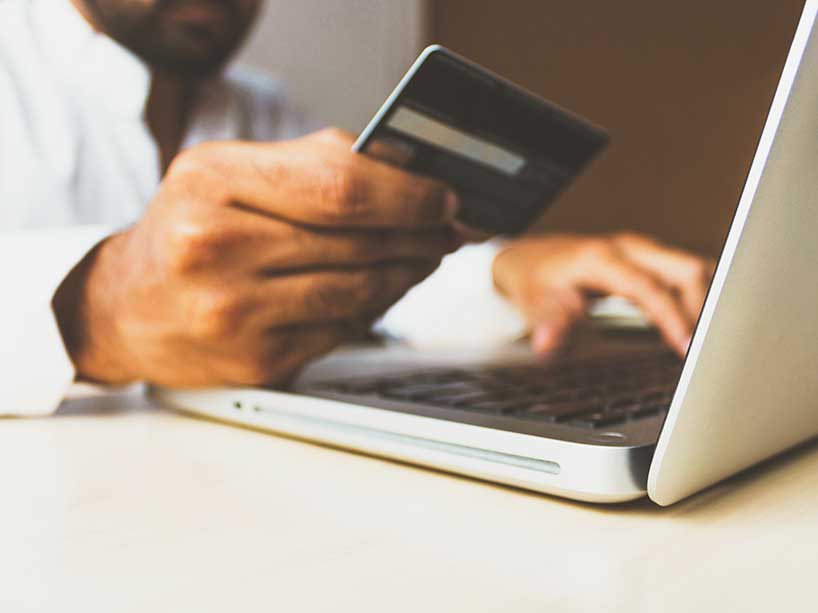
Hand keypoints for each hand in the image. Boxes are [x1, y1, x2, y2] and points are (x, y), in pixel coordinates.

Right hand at [53, 128, 460, 386]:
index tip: (443, 197)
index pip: (340, 187)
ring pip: (359, 292)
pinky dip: (374, 308)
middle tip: (447, 229)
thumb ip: (312, 164)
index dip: (408, 195)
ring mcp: (234, 312)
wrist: (125, 307)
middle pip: (358, 241)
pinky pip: (342, 330)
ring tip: (424, 256)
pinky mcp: (255, 360)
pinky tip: (383, 290)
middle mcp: (215, 248)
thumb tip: (406, 172)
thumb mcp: (228, 173)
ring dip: (407, 273)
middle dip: (420, 235)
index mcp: (212, 182)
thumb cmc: (187, 230)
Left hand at [492, 233, 715, 355]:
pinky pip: (685, 274)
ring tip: (714, 340)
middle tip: (710, 348)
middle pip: (685, 269)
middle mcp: (628, 248)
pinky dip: (699, 297)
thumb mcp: (534, 302)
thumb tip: (546, 344)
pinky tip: (702, 325)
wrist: (530, 258)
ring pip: (692, 268)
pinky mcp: (648, 259)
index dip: (672, 317)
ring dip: (707, 301)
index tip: (687, 347)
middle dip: (704, 307)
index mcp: (602, 258)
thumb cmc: (535, 280)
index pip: (650, 287)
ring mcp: (642, 250)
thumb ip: (547, 323)